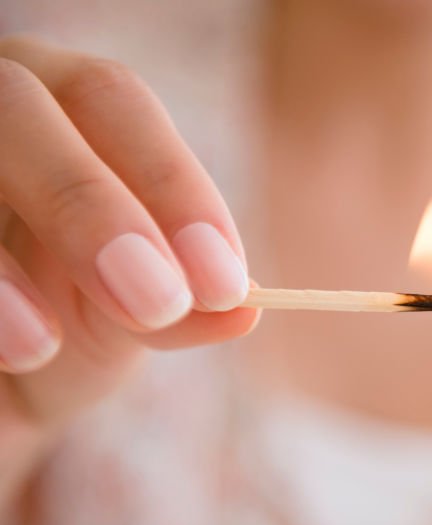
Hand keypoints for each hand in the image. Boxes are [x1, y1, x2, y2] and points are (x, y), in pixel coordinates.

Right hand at [0, 36, 259, 445]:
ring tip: (39, 345)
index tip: (221, 283)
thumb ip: (178, 308)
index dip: (172, 185)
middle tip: (154, 301)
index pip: (114, 103)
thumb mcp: (122, 322)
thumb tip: (242, 306)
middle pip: (20, 107)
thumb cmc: (55, 329)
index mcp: (60, 105)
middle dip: (89, 206)